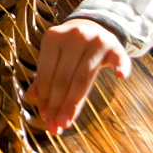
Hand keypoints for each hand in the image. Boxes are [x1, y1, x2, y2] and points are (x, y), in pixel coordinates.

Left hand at [26, 18, 131, 134]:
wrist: (93, 26)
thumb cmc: (69, 48)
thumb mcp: (54, 55)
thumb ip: (45, 75)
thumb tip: (31, 97)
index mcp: (53, 37)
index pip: (48, 73)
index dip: (45, 97)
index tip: (44, 118)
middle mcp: (74, 36)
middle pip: (64, 78)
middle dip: (57, 105)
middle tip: (55, 127)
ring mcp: (96, 40)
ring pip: (83, 77)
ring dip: (74, 103)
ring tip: (66, 122)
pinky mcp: (115, 45)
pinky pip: (120, 58)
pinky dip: (121, 67)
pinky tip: (120, 77)